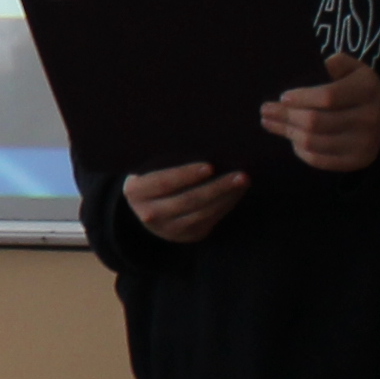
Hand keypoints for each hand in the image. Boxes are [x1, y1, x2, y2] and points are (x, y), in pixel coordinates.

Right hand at [124, 160, 247, 243]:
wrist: (148, 206)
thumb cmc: (153, 174)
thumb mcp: (149, 167)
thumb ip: (165, 159)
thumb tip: (202, 143)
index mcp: (136, 192)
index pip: (164, 182)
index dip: (186, 175)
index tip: (210, 166)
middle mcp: (149, 214)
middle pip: (188, 200)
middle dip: (217, 187)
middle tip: (240, 174)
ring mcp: (168, 229)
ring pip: (202, 213)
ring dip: (226, 197)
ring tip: (243, 181)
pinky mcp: (186, 236)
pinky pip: (210, 221)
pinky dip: (226, 205)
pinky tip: (237, 192)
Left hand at [264, 55, 379, 174]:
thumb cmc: (356, 87)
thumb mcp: (352, 68)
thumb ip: (337, 63)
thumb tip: (322, 64)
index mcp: (368, 90)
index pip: (328, 97)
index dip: (302, 97)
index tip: (283, 97)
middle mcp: (371, 118)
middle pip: (316, 122)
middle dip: (286, 116)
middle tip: (265, 110)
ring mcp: (365, 143)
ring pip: (313, 142)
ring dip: (287, 132)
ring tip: (271, 123)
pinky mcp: (357, 161)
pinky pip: (319, 159)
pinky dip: (299, 150)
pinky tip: (291, 138)